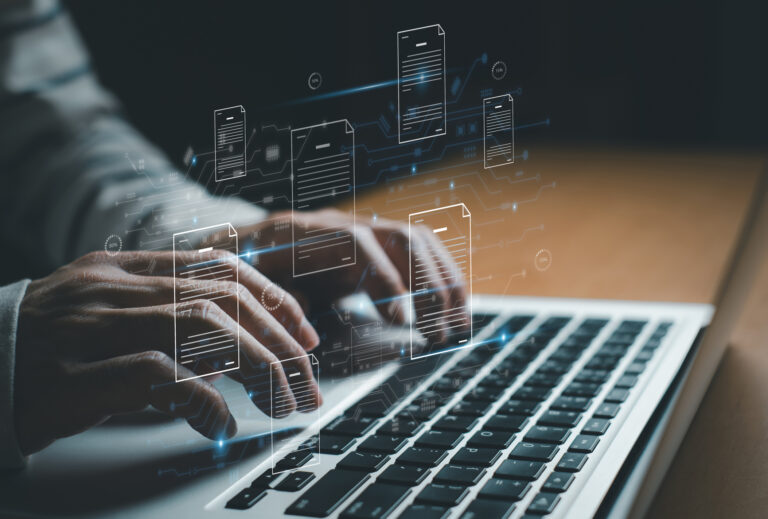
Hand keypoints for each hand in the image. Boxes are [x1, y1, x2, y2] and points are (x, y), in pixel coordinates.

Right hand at [14, 251, 320, 454]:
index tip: (303, 332)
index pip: (218, 268)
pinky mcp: (70, 377)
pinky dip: (201, 399)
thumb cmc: (45, 352)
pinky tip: (220, 423)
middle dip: (278, 340)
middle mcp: (109, 289)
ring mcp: (88, 328)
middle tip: (306, 378)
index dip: (272, 298)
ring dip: (256, 367)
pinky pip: (156, 376)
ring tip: (282, 401)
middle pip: (220, 299)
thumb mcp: (107, 318)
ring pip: (200, 328)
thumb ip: (165, 317)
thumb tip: (236, 344)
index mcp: (122, 270)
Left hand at [240, 209, 469, 343]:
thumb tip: (306, 323)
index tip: (404, 322)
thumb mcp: (249, 289)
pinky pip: (418, 252)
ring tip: (459, 322)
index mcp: (304, 234)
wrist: (243, 247)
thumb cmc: (246, 275)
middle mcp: (338, 224)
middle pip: (399, 237)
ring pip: (418, 242)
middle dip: (428, 284)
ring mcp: (359, 229)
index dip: (384, 281)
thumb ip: (274, 303)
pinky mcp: (372, 244)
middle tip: (439, 331)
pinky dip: (441, 278)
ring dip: (445, 280)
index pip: (357, 245)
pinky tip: (452, 308)